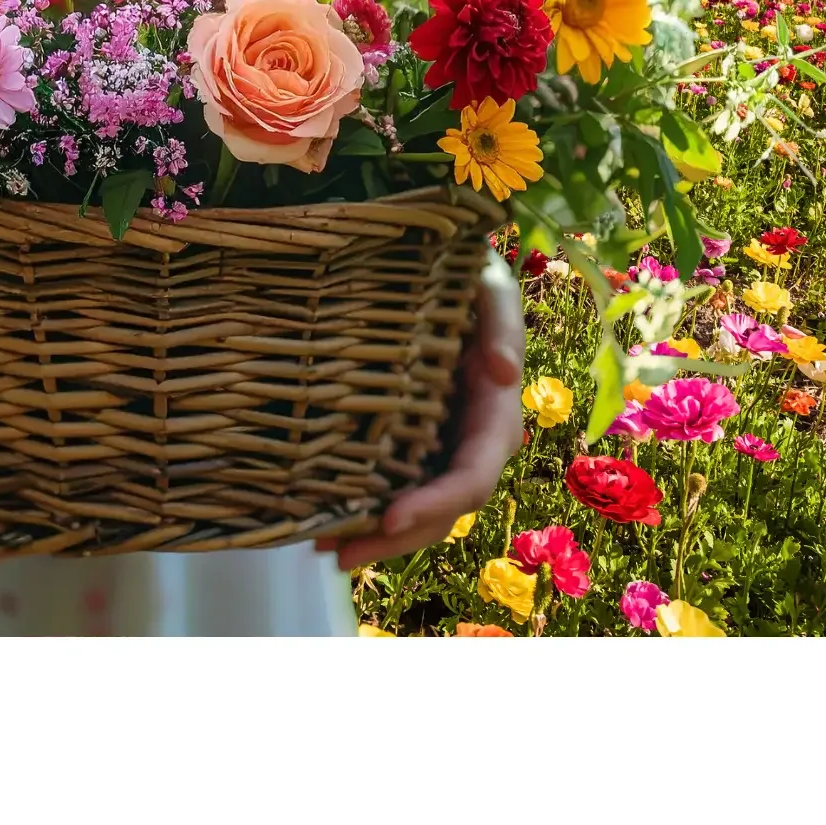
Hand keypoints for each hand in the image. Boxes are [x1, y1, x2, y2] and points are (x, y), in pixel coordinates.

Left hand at [322, 253, 525, 571]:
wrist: (447, 269)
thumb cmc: (469, 276)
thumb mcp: (490, 286)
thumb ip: (501, 320)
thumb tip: (503, 372)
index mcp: (495, 415)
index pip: (472, 477)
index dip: (436, 504)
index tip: (389, 518)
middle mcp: (469, 441)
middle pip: (441, 509)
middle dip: (395, 540)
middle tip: (338, 555)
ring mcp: (439, 444)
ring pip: (415, 506)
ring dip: (374, 536)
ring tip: (322, 548)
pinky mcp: (410, 438)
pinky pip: (392, 482)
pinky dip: (362, 505)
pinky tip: (322, 518)